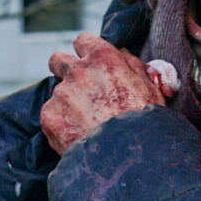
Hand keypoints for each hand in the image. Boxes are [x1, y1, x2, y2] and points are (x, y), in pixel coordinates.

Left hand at [40, 33, 167, 154]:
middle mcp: (78, 71)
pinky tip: (79, 137)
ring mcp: (61, 94)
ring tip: (87, 125)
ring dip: (68, 104)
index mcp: (103, 58)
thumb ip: (132, 65)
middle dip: (64, 69)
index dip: (86, 51)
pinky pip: (52, 116)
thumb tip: (121, 54)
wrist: (130, 160)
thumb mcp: (151, 87)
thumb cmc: (146, 123)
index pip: (83, 40)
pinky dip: (62, 125)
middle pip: (58, 60)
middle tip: (78, 88)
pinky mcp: (49, 118)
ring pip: (58, 93)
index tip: (90, 62)